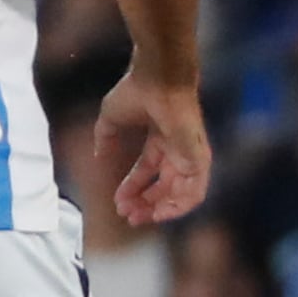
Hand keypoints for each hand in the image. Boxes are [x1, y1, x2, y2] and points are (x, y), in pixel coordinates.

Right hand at [94, 72, 211, 228]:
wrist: (158, 79)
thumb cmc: (136, 92)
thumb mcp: (110, 118)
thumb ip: (105, 137)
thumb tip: (99, 156)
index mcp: (160, 139)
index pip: (147, 172)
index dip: (132, 188)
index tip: (116, 202)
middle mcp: (177, 150)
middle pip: (164, 187)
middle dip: (144, 203)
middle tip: (126, 215)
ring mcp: (189, 156)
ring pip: (180, 194)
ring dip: (160, 209)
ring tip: (139, 216)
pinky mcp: (199, 159)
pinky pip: (195, 193)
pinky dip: (179, 207)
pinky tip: (159, 213)